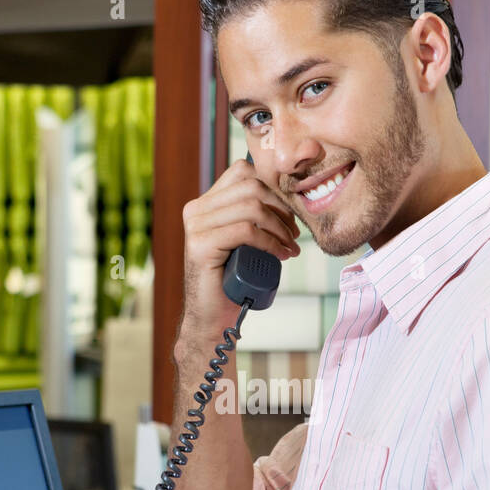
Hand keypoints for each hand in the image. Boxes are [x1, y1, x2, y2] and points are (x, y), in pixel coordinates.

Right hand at [180, 158, 300, 335]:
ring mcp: (196, 226)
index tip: (288, 215)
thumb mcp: (245, 241)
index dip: (272, 187)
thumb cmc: (234, 281)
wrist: (212, 317)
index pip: (243, 171)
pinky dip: (270, 242)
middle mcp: (196, 210)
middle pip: (251, 186)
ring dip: (279, 227)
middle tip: (294, 234)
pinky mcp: (201, 245)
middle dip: (281, 208)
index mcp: (205, 203)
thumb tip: (288, 193)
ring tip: (290, 246)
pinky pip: (246, 231)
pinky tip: (281, 255)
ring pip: (251, 207)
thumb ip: (252, 216)